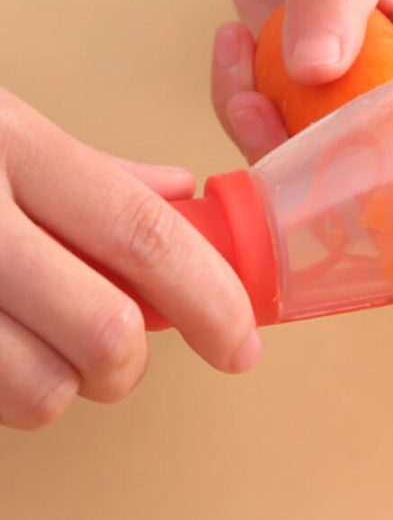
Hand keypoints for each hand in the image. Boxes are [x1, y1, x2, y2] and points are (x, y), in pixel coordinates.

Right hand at [0, 89, 259, 428]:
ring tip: (37, 347)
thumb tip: (180, 190)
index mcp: (8, 145)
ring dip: (57, 388)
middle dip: (129, 363)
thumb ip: (94, 172)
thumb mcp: (1, 128)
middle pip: (102, 330)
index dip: (211, 299)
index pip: (145, 236)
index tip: (241, 344)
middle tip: (121, 355)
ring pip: (34, 391)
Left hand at [131, 0, 392, 163]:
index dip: (381, 151)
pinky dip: (239, 97)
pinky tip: (231, 39)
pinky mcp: (307, 83)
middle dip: (305, 147)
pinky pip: (273, 122)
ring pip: (313, 150)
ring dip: (260, 123)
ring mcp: (354, 85)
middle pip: (372, 154)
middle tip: (251, 105)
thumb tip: (316, 69)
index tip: (320, 142)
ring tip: (236, 53)